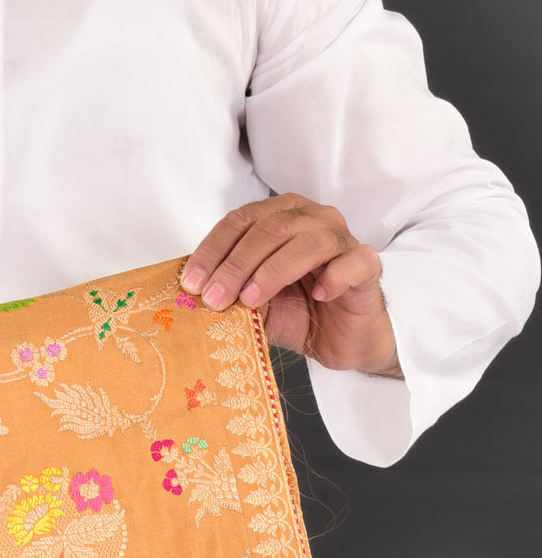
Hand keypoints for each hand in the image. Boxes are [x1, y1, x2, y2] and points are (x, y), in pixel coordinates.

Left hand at [180, 193, 401, 376]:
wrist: (339, 340)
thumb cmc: (297, 312)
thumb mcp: (253, 304)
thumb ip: (231, 291)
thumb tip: (196, 293)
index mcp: (279, 218)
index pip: (240, 221)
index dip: (213, 250)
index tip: (190, 283)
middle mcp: (311, 219)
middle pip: (270, 229)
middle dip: (236, 265)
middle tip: (214, 298)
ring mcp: (342, 239)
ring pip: (309, 241)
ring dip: (273, 271)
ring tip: (252, 300)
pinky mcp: (366, 265)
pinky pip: (354, 262)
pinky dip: (335, 277)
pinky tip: (318, 296)